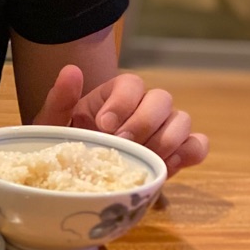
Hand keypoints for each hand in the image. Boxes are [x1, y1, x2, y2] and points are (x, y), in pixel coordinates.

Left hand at [33, 64, 208, 174]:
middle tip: (122, 145)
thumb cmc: (66, 148)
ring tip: (144, 160)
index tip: (103, 125)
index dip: (122, 103)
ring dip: (166, 140)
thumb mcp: (53, 126)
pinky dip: (189, 153)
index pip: (131, 84)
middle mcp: (144, 107)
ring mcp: (165, 129)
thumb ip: (60, 100)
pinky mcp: (178, 152)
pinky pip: (197, 145)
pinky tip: (167, 166)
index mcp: (115, 96)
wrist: (76, 179)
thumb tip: (71, 71)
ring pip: (182, 120)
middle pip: (162, 99)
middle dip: (143, 123)